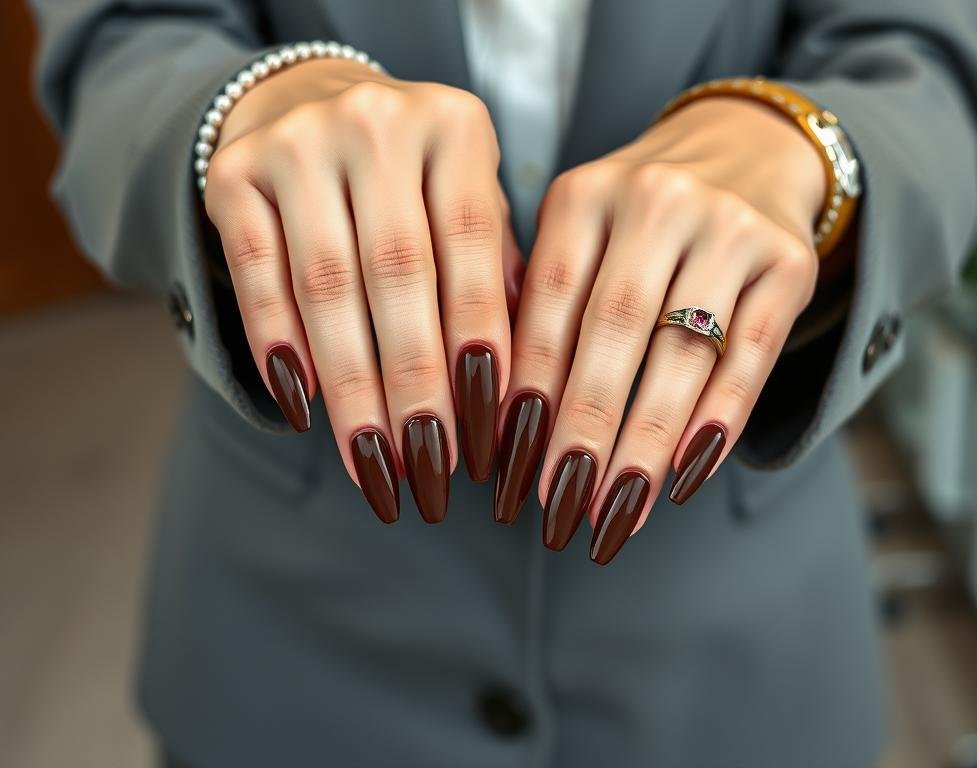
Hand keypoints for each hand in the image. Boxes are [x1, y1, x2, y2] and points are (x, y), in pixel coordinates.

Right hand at [204, 58, 520, 523]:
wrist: (308, 102)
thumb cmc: (412, 176)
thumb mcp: (467, 198)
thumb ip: (493, 271)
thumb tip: (516, 385)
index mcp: (454, 126)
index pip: (472, 249)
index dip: (478, 345)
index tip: (485, 434)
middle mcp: (376, 121)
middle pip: (397, 274)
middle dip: (415, 385)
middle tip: (429, 470)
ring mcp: (297, 141)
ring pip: (325, 285)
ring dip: (350, 386)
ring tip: (371, 463)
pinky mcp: (232, 174)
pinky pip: (255, 274)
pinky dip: (279, 347)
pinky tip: (304, 410)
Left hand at [497, 96, 826, 561]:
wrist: (746, 150)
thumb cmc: (639, 217)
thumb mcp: (581, 233)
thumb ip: (545, 300)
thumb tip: (500, 414)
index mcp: (585, 194)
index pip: (547, 303)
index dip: (525, 389)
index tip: (507, 466)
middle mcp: (657, 200)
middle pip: (614, 330)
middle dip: (583, 429)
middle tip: (559, 507)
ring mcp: (730, 227)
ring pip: (682, 352)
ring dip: (645, 442)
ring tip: (617, 511)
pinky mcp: (790, 261)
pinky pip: (751, 355)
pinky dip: (718, 421)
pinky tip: (685, 476)